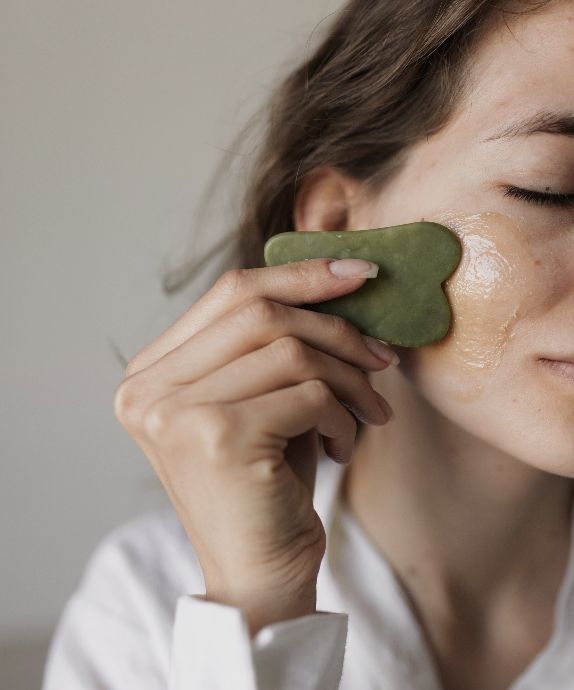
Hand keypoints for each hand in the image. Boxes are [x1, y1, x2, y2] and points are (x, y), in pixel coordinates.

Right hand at [113, 258, 396, 635]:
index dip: (299, 274)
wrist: (259, 576)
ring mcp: (177, 413)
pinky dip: (342, 414)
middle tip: (381, 356)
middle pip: (258, 311)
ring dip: (347, 377)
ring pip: (290, 350)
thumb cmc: (266, 484)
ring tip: (368, 410)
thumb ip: (275, 343)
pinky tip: (343, 445)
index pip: (229, 293)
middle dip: (335, 327)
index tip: (358, 274)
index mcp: (150, 374)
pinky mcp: (219, 438)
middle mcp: (149, 389)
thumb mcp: (262, 401)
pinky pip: (309, 393)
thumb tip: (337, 279)